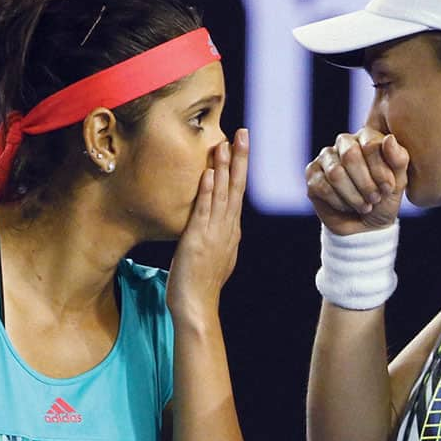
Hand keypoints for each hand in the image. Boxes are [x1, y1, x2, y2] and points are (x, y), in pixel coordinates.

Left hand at [166, 128, 247, 319]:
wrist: (196, 308)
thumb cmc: (200, 286)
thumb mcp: (213, 257)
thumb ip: (216, 239)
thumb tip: (217, 229)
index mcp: (230, 231)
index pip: (237, 193)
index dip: (240, 168)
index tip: (239, 146)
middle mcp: (227, 229)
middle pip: (237, 187)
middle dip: (240, 159)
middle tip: (243, 133)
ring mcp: (214, 234)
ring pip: (223, 194)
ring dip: (225, 167)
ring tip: (226, 142)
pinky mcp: (198, 240)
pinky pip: (204, 210)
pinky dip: (208, 191)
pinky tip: (210, 173)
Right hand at [305, 127, 409, 235]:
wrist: (367, 225)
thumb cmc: (384, 199)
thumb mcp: (398, 182)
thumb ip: (398, 159)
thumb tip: (389, 139)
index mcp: (367, 137)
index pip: (370, 145)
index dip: (379, 170)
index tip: (388, 189)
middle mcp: (344, 142)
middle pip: (350, 155)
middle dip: (365, 184)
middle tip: (375, 199)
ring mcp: (325, 157)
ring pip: (335, 173)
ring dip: (353, 195)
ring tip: (364, 205)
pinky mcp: (312, 174)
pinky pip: (322, 187)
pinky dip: (339, 202)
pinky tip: (347, 206)